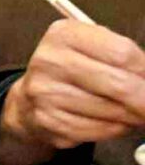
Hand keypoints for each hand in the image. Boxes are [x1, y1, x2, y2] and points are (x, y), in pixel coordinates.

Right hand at [0, 19, 144, 164]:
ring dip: (132, 116)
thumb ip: (126, 59)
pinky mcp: (49, 120)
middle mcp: (50, 61)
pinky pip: (99, 130)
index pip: (123, 53)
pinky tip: (110, 120)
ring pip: (113, 112)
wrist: (32, 97)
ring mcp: (46, 93)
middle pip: (120, 85)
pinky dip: (114, 129)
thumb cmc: (74, 71)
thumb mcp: (94, 50)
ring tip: (129, 111)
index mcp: (64, 34)